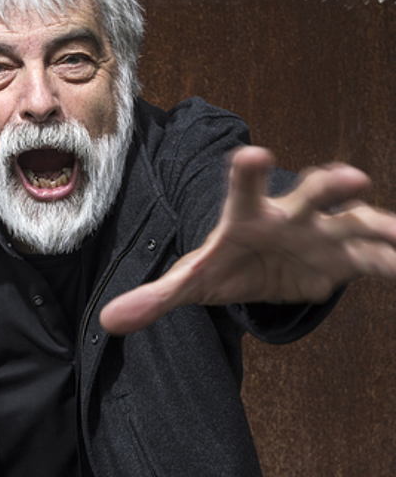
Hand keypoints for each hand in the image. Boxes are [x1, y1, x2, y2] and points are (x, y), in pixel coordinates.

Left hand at [100, 147, 395, 334]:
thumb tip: (108, 321)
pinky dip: (392, 259)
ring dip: (379, 224)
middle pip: (310, 195)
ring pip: (354, 222)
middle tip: (353, 177)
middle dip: (330, 187)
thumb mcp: (191, 281)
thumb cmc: (225, 262)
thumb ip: (155, 297)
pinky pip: (373, 257)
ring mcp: (322, 232)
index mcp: (247, 217)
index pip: (242, 192)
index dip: (247, 175)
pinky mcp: (345, 256)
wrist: (261, 262)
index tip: (252, 155)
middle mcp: (289, 216)